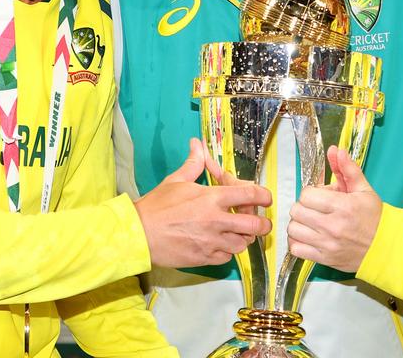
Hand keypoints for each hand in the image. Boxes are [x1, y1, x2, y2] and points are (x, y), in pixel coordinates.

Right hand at [135, 138, 271, 267]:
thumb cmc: (156, 206)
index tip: (265, 198)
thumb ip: (194, 163)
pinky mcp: (205, 258)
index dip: (264, 196)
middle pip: (255, 225)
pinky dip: (228, 251)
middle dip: (263, 223)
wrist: (138, 234)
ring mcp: (212, 242)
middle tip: (259, 221)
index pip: (250, 195)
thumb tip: (197, 143)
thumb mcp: (176, 180)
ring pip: (244, 243)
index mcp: (212, 198)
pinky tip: (220, 243)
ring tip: (237, 231)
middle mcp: (217, 221)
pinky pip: (228, 257)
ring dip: (244, 237)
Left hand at [287, 146, 380, 272]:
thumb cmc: (374, 218)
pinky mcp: (324, 259)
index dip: (311, 193)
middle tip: (314, 208)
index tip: (319, 196)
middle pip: (297, 211)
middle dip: (303, 206)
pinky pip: (296, 249)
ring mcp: (327, 245)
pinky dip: (297, 242)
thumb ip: (347, 169)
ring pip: (293, 229)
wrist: (385, 247)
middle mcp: (333, 226)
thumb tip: (335, 151)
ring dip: (298, 223)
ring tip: (310, 222)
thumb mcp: (364, 190)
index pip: (307, 195)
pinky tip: (307, 236)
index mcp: (343, 207)